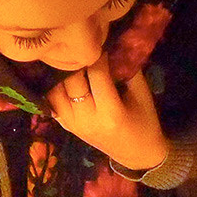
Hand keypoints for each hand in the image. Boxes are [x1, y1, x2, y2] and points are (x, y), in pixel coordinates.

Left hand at [46, 52, 167, 171]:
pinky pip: (51, 104)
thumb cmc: (144, 122)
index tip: (99, 42)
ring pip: (55, 92)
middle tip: (80, 48)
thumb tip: (114, 43)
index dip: (97, 54)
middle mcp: (88, 119)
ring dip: (60, 74)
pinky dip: (53, 90)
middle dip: (76, 62)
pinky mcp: (67, 127)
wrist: (136, 154)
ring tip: (68, 60)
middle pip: (71, 81)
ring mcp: (74, 125)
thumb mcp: (142, 95)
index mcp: (111, 112)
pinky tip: (59, 77)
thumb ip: (128, 69)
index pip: (96, 74)